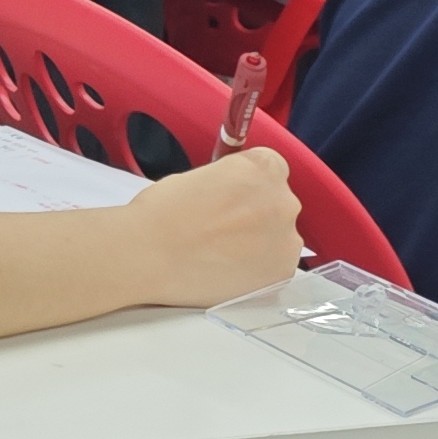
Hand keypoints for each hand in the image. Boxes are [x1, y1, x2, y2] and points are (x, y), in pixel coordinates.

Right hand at [124, 146, 304, 307]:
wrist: (150, 254)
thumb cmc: (162, 211)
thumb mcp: (197, 176)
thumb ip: (228, 181)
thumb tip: (232, 195)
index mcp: (262, 168)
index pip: (271, 166)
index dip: (248, 181)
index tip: (229, 193)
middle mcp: (284, 201)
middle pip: (278, 201)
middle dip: (256, 211)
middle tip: (221, 225)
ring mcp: (287, 239)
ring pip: (278, 234)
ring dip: (258, 239)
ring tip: (221, 252)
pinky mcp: (282, 271)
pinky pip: (275, 263)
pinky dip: (257, 265)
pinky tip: (227, 268)